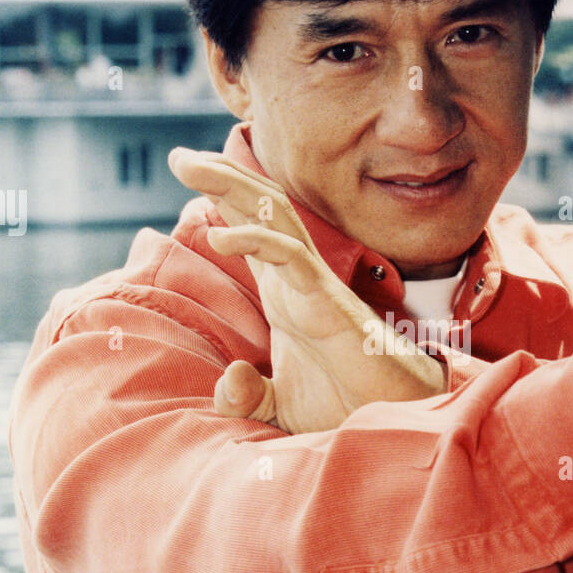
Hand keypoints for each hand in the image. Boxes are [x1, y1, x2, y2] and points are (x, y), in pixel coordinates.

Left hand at [167, 150, 446, 433]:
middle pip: (258, 212)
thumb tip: (229, 383)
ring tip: (191, 165)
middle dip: (221, 178)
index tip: (188, 171)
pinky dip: (257, 242)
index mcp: (285, 293)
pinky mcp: (327, 303)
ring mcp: (313, 286)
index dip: (222, 200)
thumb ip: (248, 397)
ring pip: (272, 220)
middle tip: (179, 155)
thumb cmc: (347, 404)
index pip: (250, 233)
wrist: (393, 417)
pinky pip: (292, 260)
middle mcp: (297, 280)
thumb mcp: (281, 407)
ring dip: (232, 188)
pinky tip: (222, 235)